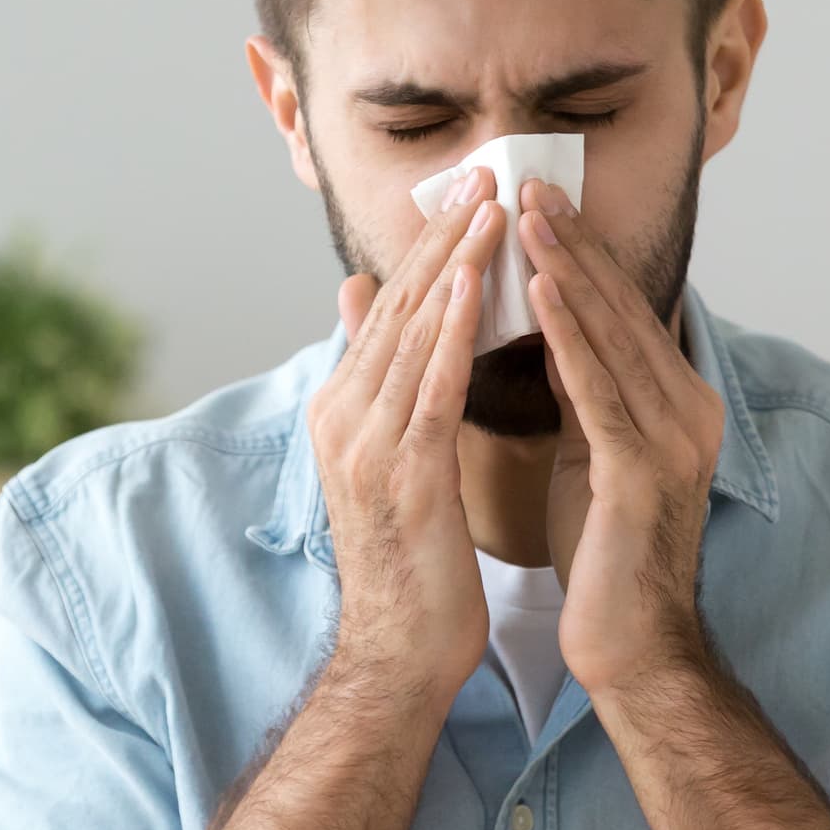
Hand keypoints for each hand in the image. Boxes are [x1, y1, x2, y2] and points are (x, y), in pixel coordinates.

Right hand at [309, 165, 504, 703]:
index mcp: (342, 408)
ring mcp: (365, 444)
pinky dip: (450, 332)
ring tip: (488, 209)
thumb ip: (384, 381)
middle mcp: (343, 416)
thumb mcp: (392, 459)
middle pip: (396, 306)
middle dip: (441, 238)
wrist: (401, 653)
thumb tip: (365, 303)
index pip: (387, 309)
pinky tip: (475, 287)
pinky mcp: (402, 476)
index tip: (468, 194)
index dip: (427, 247)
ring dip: (451, 266)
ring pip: (411, 335)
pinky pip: (430, 388)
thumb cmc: (413, 560)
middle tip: (483, 176)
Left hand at [517, 177, 723, 697]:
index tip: (541, 198)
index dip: (583, 253)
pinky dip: (567, 335)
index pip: (625, 312)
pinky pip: (599, 389)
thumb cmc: (603, 553)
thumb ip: (583, 387)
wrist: (630, 646)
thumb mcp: (591, 449)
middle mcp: (689, 409)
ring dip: (566, 271)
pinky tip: (537, 291)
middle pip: (622, 310)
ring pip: (611, 337)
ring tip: (527, 216)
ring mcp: (674, 439)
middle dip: (574, 243)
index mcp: (678, 402)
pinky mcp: (644, 471)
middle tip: (530, 181)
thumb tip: (554, 323)